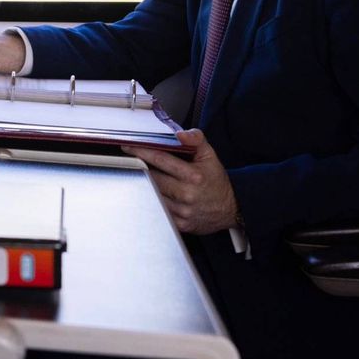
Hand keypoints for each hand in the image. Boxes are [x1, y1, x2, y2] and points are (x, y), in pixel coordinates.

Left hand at [122, 129, 239, 234]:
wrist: (230, 208)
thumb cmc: (216, 180)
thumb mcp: (210, 156)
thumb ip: (196, 140)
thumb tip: (181, 134)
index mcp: (193, 176)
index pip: (160, 160)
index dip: (142, 151)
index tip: (128, 147)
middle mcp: (187, 194)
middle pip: (152, 177)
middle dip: (141, 167)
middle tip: (133, 160)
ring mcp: (182, 211)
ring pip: (152, 194)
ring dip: (146, 184)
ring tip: (145, 176)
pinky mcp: (180, 224)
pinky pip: (158, 209)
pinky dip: (153, 200)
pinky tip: (154, 193)